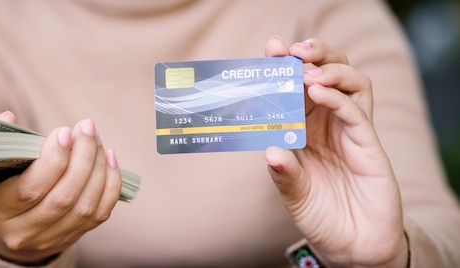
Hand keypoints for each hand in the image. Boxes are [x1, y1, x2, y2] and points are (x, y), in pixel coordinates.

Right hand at [0, 111, 121, 264]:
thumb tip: (8, 117)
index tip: (64, 132)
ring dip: (97, 168)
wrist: (6, 222)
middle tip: (85, 128)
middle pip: (62, 198)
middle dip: (81, 158)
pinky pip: (99, 214)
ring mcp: (47, 240)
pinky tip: (109, 158)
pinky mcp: (71, 238)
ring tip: (95, 139)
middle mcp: (19, 232)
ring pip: (84, 207)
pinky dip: (110, 184)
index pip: (29, 190)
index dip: (52, 161)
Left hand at [264, 36, 408, 266]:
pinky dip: (338, 98)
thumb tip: (270, 152)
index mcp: (305, 129)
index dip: (286, 66)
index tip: (272, 48)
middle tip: (291, 49)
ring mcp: (350, 132)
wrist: (353, 245)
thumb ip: (284, 175)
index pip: (296, 88)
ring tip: (307, 71)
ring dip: (330, 69)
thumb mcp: (295, 196)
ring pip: (350, 83)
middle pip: (327, 75)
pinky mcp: (369, 145)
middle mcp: (328, 124)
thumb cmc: (321, 216)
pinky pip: (357, 112)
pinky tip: (318, 93)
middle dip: (311, 56)